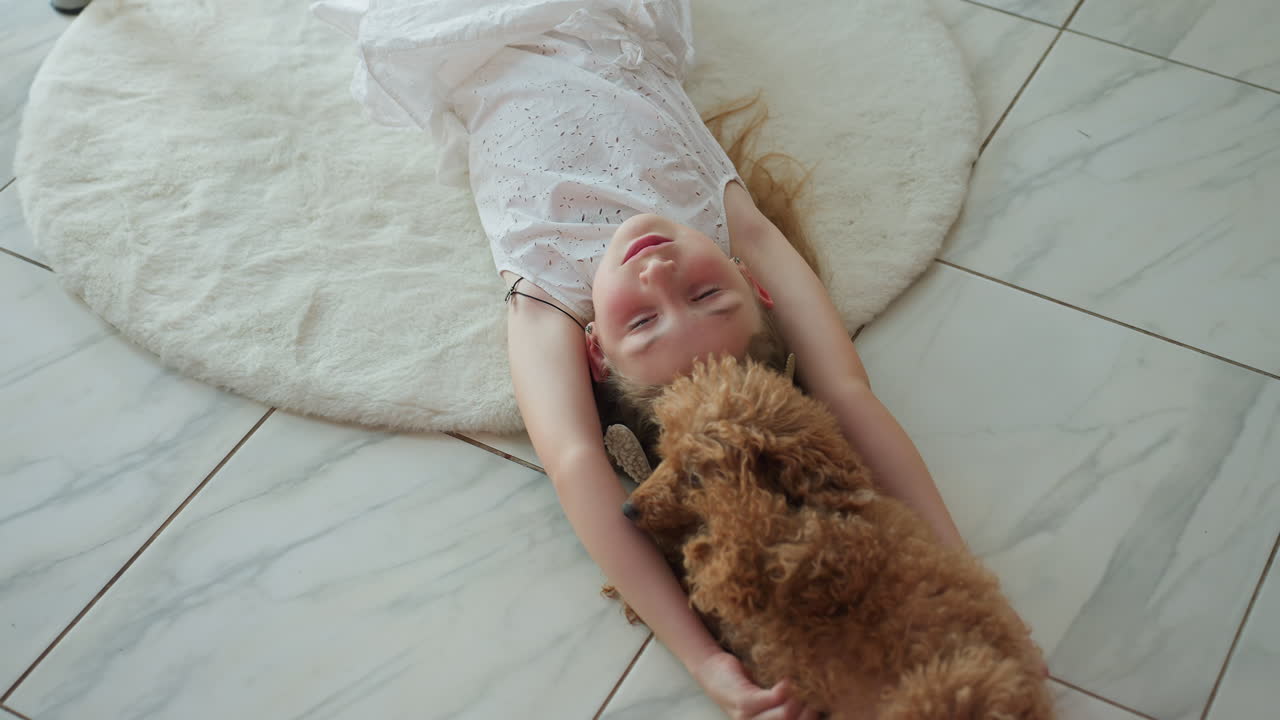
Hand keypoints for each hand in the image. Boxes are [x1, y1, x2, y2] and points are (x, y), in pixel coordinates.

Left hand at [692, 651, 820, 719]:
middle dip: (810, 713)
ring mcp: (748, 719)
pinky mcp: (743, 702)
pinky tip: (788, 680)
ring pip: (784, 716)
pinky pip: (769, 700)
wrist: (714, 673)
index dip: (813, 719)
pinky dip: (783, 691)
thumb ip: (789, 700)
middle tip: (819, 695)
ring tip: (806, 685)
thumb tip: (822, 694)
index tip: (825, 707)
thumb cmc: (748, 685)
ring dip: (798, 701)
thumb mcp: (771, 696)